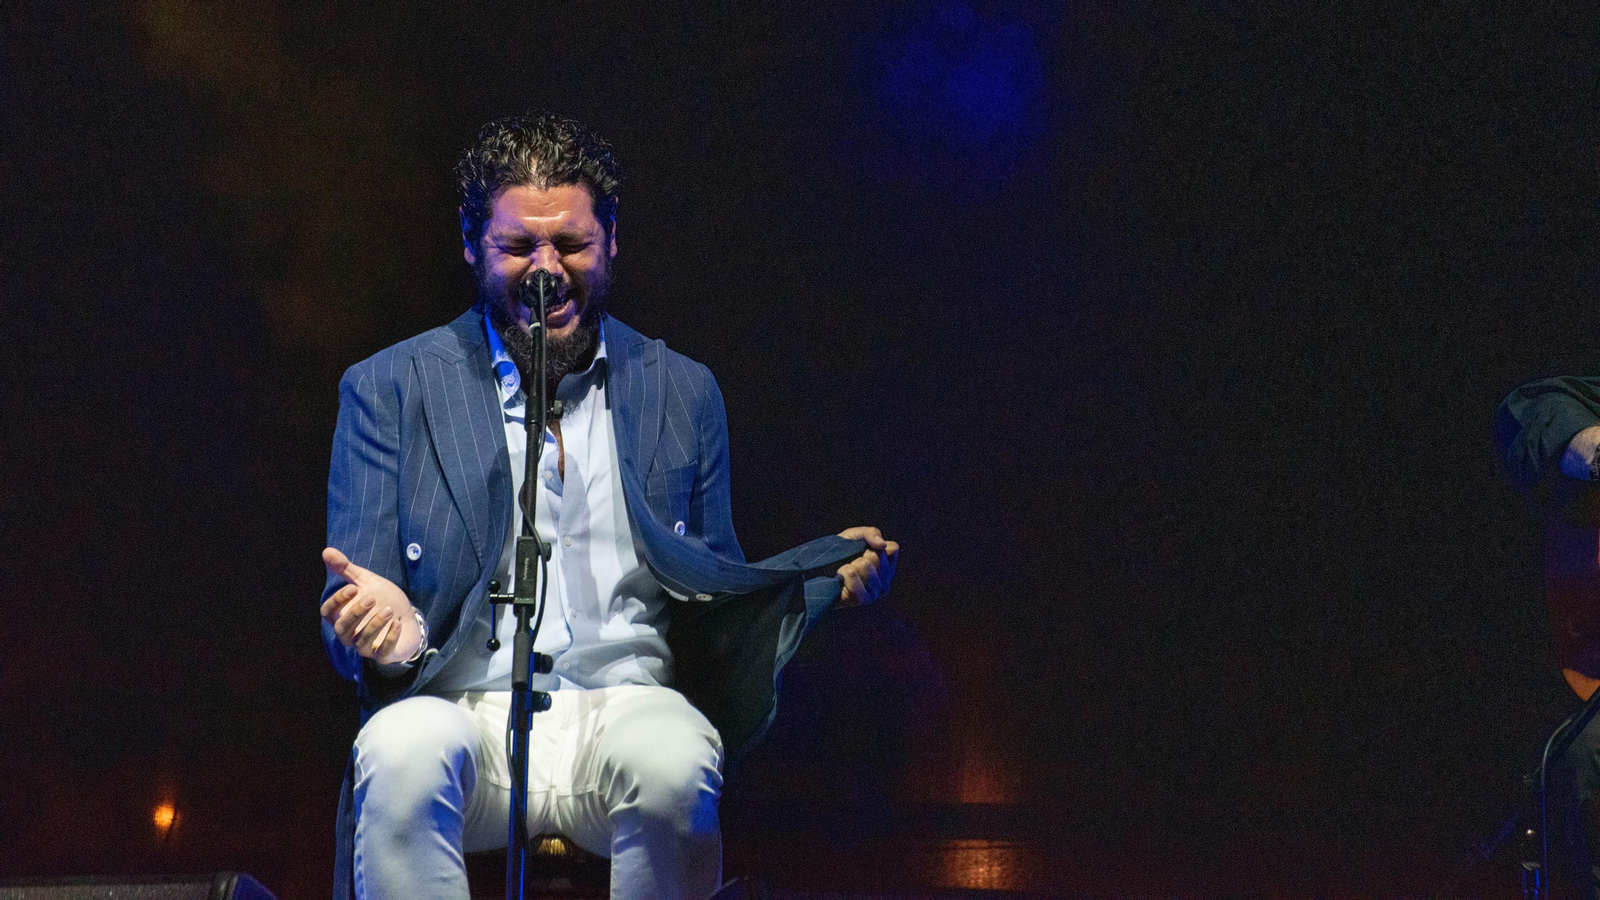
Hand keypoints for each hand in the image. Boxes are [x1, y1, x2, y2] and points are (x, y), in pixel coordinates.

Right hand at [321, 547, 421, 664]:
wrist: (407, 617)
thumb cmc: (382, 599)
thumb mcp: (365, 582)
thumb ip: (346, 569)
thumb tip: (326, 550)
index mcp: (341, 616)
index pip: (328, 612)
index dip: (337, 601)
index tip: (353, 588)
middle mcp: (349, 634)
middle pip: (342, 628)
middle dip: (355, 613)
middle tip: (371, 598)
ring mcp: (365, 647)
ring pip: (362, 641)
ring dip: (374, 625)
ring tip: (388, 609)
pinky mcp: (383, 656)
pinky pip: (382, 652)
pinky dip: (389, 638)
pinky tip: (397, 624)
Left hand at [835, 526, 898, 605]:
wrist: (818, 571)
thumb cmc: (840, 554)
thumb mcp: (855, 536)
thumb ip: (871, 533)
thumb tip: (882, 544)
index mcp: (888, 568)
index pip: (893, 549)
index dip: (875, 544)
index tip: (864, 548)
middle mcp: (885, 582)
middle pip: (878, 556)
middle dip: (861, 554)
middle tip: (851, 561)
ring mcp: (874, 593)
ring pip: (866, 564)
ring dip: (851, 563)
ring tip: (845, 569)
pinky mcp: (860, 600)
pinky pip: (853, 575)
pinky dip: (844, 571)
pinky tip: (840, 575)